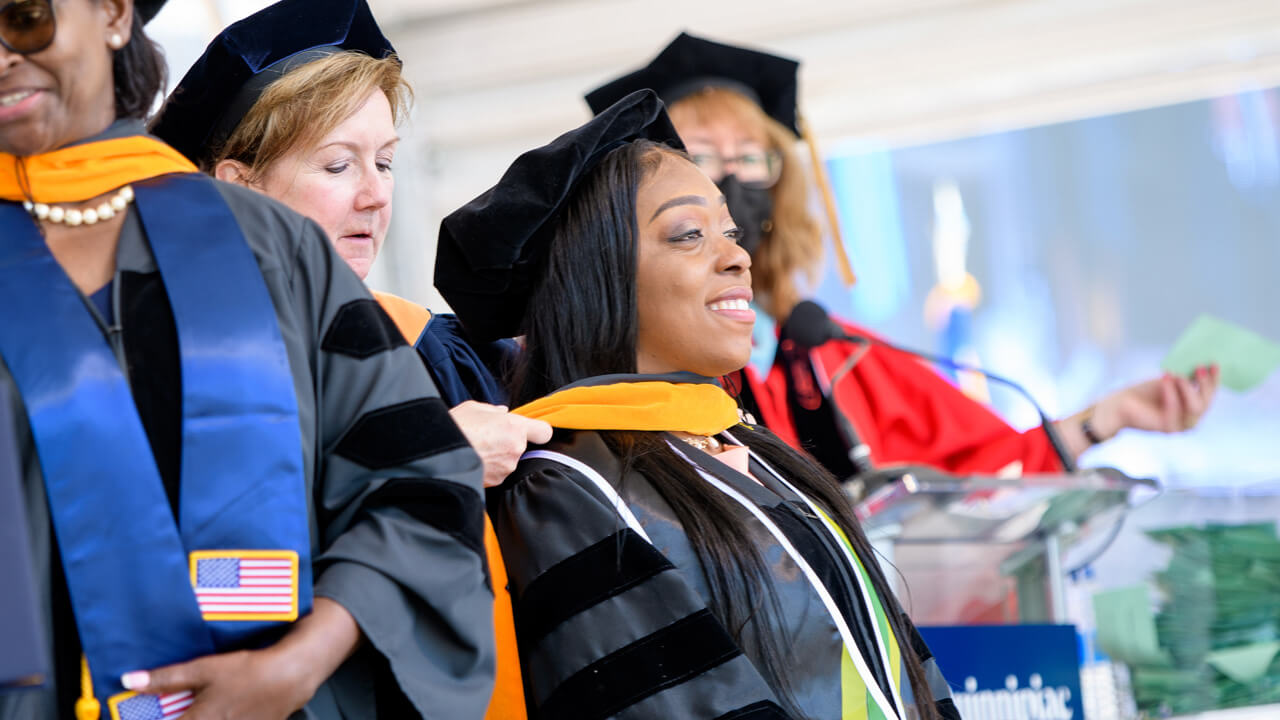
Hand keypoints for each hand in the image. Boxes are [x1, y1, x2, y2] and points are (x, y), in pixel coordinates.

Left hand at [121, 598, 359, 719]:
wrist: (289, 677)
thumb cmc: (248, 671)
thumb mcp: (205, 669)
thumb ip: (166, 678)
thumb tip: (130, 680)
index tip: (128, 718)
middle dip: (175, 719)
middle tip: (182, 710)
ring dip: (193, 719)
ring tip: (201, 709)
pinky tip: (221, 712)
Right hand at [450, 401, 552, 486]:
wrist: (436, 454)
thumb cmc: (454, 427)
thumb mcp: (474, 409)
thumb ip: (494, 411)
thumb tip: (502, 413)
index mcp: (514, 427)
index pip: (544, 432)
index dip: (537, 431)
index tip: (531, 431)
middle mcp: (515, 449)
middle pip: (522, 446)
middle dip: (509, 442)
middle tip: (489, 437)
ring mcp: (506, 468)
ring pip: (509, 460)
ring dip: (498, 456)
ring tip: (478, 448)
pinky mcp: (495, 482)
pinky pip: (498, 472)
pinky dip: (489, 467)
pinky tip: (475, 459)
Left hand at [1057, 364, 1219, 458]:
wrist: (1117, 407)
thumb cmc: (1142, 393)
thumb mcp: (1167, 381)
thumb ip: (1184, 376)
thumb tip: (1202, 361)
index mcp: (1192, 409)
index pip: (1209, 395)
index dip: (1214, 380)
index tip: (1214, 362)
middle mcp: (1190, 421)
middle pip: (1205, 402)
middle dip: (1205, 384)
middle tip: (1199, 366)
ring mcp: (1179, 426)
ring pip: (1195, 408)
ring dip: (1188, 388)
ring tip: (1176, 372)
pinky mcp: (1165, 428)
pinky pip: (1175, 410)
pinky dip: (1171, 393)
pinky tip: (1166, 377)